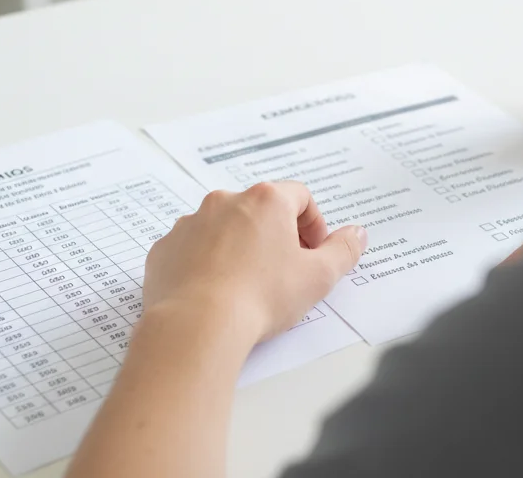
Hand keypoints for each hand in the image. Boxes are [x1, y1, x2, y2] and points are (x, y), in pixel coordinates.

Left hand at [142, 181, 366, 343]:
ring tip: (247, 286)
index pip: (300, 197)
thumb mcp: (319, 277)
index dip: (313, 225)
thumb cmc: (261, 297)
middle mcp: (225, 201)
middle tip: (284, 272)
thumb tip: (357, 234)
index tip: (313, 254)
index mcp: (265, 200)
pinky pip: (191, 249)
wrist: (196, 325)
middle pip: (260, 210)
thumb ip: (343, 251)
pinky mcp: (165, 248)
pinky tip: (215, 294)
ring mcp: (190, 223)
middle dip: (275, 236)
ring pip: (224, 228)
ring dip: (239, 248)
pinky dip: (205, 264)